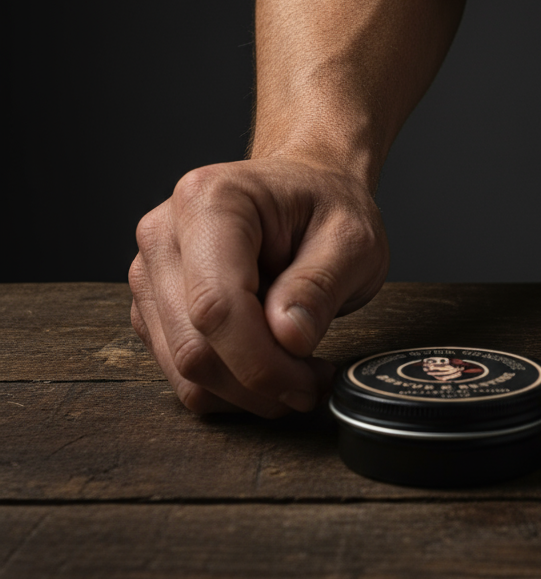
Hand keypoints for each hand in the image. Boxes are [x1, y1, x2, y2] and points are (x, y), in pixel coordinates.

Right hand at [129, 158, 387, 415]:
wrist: (306, 188)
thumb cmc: (326, 206)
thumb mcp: (352, 238)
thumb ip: (320, 286)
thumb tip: (288, 338)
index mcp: (209, 201)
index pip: (216, 306)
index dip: (262, 363)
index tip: (309, 385)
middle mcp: (165, 234)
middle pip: (193, 347)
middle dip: (259, 383)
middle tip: (313, 381)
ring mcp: (150, 272)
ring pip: (183, 369)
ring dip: (245, 390)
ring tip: (297, 367)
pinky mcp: (153, 306)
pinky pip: (179, 372)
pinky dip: (228, 384)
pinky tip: (269, 359)